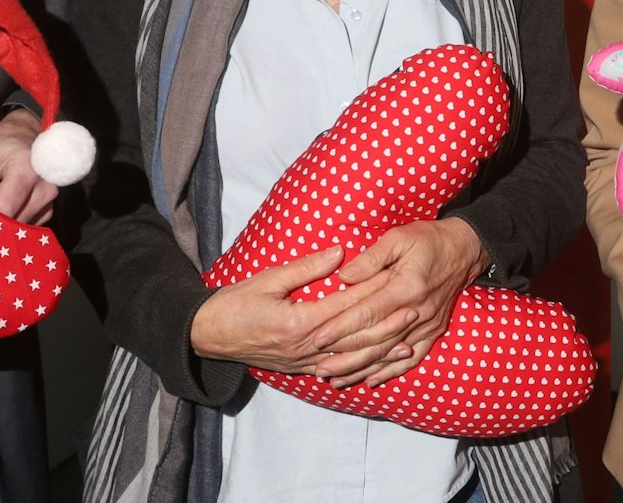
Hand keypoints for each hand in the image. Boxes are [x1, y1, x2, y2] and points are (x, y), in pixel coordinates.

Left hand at [0, 109, 59, 223]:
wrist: (27, 131)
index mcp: (25, 168)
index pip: (4, 207)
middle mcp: (44, 184)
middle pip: (14, 222)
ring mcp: (50, 195)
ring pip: (22, 228)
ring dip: (1, 229)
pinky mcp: (50, 204)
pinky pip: (29, 225)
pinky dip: (13, 226)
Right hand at [191, 245, 419, 374]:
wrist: (208, 336)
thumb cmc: (234, 303)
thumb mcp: (268, 279)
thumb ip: (306, 268)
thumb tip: (340, 252)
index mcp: (298, 322)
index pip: (344, 306)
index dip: (372, 292)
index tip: (396, 279)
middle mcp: (306, 347)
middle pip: (354, 337)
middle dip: (386, 325)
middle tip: (414, 309)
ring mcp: (304, 362)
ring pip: (350, 359)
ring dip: (380, 351)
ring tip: (408, 342)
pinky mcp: (301, 368)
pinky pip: (337, 370)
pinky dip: (361, 368)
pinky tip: (378, 365)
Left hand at [314, 219, 487, 386]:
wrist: (466, 248)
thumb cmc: (428, 240)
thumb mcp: (399, 238)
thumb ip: (371, 258)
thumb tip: (343, 277)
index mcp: (407, 287)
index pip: (368, 313)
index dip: (341, 327)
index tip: (317, 338)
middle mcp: (418, 311)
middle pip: (377, 340)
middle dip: (345, 356)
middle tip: (319, 369)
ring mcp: (428, 324)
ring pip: (390, 354)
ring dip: (362, 369)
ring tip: (336, 380)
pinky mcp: (434, 331)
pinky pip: (412, 357)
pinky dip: (391, 371)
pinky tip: (371, 381)